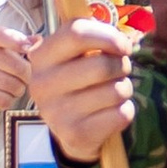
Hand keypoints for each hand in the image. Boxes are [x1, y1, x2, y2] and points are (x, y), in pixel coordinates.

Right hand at [0, 21, 34, 112]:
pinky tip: (3, 94)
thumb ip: (19, 40)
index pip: (2, 35)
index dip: (18, 42)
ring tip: (11, 85)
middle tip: (22, 76)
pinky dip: (8, 100)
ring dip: (18, 89)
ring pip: (15, 86)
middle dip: (27, 75)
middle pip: (19, 68)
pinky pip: (4, 100)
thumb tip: (38, 41)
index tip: (28, 48)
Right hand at [29, 18, 136, 163]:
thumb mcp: (74, 55)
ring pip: (116, 90)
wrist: (70, 129)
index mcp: (40, 57)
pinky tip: (111, 111)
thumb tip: (120, 41)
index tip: (123, 46)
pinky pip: (121, 114)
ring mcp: (56, 113)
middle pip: (102, 65)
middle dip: (122, 65)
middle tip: (120, 70)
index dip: (109, 36)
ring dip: (124, 88)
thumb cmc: (79, 81)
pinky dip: (125, 110)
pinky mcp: (75, 135)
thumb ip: (91, 37)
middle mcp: (41, 84)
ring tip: (113, 92)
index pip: (76, 32)